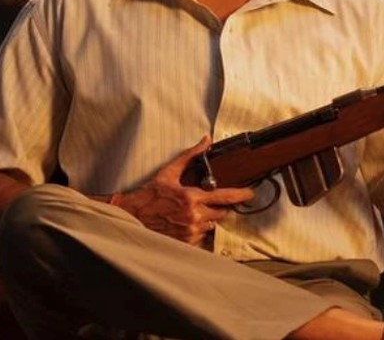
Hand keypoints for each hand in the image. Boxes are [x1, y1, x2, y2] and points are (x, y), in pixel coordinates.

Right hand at [112, 136, 254, 244]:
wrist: (132, 216)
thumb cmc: (150, 194)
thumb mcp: (169, 172)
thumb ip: (190, 156)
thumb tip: (206, 140)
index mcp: (192, 198)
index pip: (225, 197)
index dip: (241, 195)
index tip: (251, 193)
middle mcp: (194, 216)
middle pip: (222, 213)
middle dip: (220, 207)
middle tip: (210, 202)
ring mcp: (190, 231)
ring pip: (213, 226)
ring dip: (209, 219)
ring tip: (194, 213)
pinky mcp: (186, 243)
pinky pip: (202, 237)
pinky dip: (199, 230)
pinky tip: (187, 223)